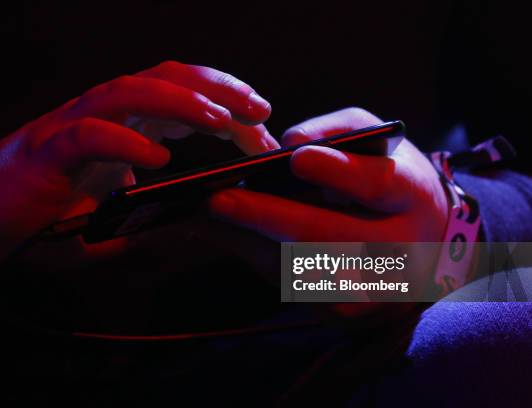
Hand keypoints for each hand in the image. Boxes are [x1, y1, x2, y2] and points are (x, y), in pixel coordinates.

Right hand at [0, 61, 278, 268]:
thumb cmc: (54, 210)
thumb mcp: (121, 209)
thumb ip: (159, 207)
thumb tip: (206, 215)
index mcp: (126, 123)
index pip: (184, 95)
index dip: (227, 104)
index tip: (264, 126)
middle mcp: (104, 114)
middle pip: (167, 79)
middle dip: (218, 89)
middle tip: (260, 110)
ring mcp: (73, 126)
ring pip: (131, 93)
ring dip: (181, 103)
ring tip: (221, 122)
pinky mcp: (47, 151)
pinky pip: (88, 135)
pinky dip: (125, 142)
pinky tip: (155, 158)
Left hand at [209, 108, 447, 314]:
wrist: (423, 245)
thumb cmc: (391, 183)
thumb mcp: (380, 144)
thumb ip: (340, 131)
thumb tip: (290, 142)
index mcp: (411, 197)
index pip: (376, 185)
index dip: (337, 173)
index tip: (297, 159)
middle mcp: (397, 250)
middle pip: (327, 236)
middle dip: (268, 216)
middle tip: (220, 200)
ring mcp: (370, 288)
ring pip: (298, 267)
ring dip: (246, 240)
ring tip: (206, 217)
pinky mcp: (343, 310)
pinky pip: (287, 284)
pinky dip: (250, 257)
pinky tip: (223, 235)